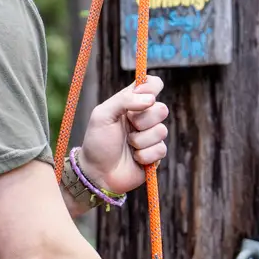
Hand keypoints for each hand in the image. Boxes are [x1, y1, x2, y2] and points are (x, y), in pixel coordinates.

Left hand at [79, 76, 169, 195]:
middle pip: (162, 109)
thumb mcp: (102, 115)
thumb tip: (150, 98)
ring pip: (162, 131)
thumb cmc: (97, 142)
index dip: (151, 88)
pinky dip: (144, 155)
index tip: (141, 96)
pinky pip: (161, 149)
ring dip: (141, 140)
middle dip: (143, 120)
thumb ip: (124, 100)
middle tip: (129, 127)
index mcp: (131, 103)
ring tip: (128, 145)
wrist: (97, 173)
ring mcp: (150, 136)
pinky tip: (134, 158)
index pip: (152, 84)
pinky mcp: (155, 155)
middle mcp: (143, 117)